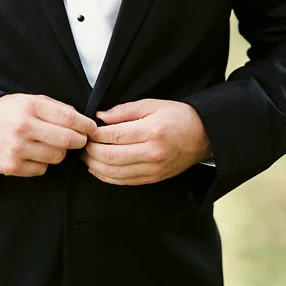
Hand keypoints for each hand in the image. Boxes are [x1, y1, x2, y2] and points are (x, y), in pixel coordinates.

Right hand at [0, 94, 97, 176]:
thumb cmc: (8, 112)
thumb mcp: (30, 100)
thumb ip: (55, 108)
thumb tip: (81, 120)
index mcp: (31, 107)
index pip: (69, 119)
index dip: (85, 125)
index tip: (91, 128)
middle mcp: (24, 128)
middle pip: (67, 140)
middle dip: (78, 140)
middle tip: (79, 139)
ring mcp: (17, 149)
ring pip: (56, 157)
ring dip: (59, 152)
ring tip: (50, 145)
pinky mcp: (12, 166)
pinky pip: (42, 169)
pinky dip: (42, 163)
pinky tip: (34, 153)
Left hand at [82, 99, 211, 185]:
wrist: (202, 135)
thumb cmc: (177, 116)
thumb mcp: (151, 104)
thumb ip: (124, 111)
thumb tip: (100, 117)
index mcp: (151, 131)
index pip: (114, 136)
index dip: (94, 134)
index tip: (86, 129)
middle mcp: (152, 153)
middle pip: (111, 156)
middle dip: (91, 151)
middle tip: (82, 143)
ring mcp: (153, 169)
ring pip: (115, 173)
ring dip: (95, 166)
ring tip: (86, 156)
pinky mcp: (153, 179)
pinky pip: (124, 181)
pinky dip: (107, 176)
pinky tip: (97, 168)